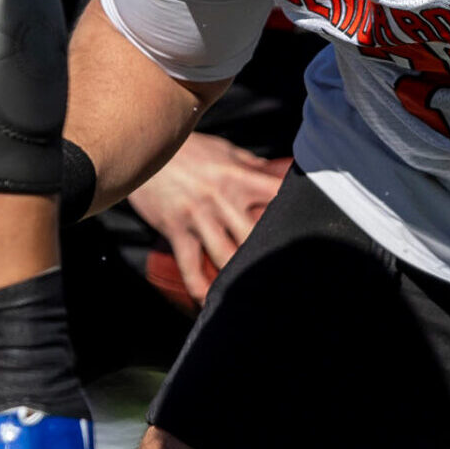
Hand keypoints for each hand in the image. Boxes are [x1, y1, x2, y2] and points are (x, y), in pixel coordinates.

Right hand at [124, 134, 285, 304]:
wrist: (142, 147)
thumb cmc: (186, 149)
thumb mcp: (222, 150)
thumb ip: (250, 164)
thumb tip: (276, 171)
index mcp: (238, 177)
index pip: (277, 194)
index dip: (294, 209)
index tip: (308, 227)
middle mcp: (222, 199)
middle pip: (254, 234)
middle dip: (267, 255)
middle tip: (281, 274)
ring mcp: (198, 217)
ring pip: (225, 255)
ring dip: (237, 277)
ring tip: (251, 294)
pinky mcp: (176, 229)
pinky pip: (189, 265)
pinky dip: (199, 287)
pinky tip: (208, 301)